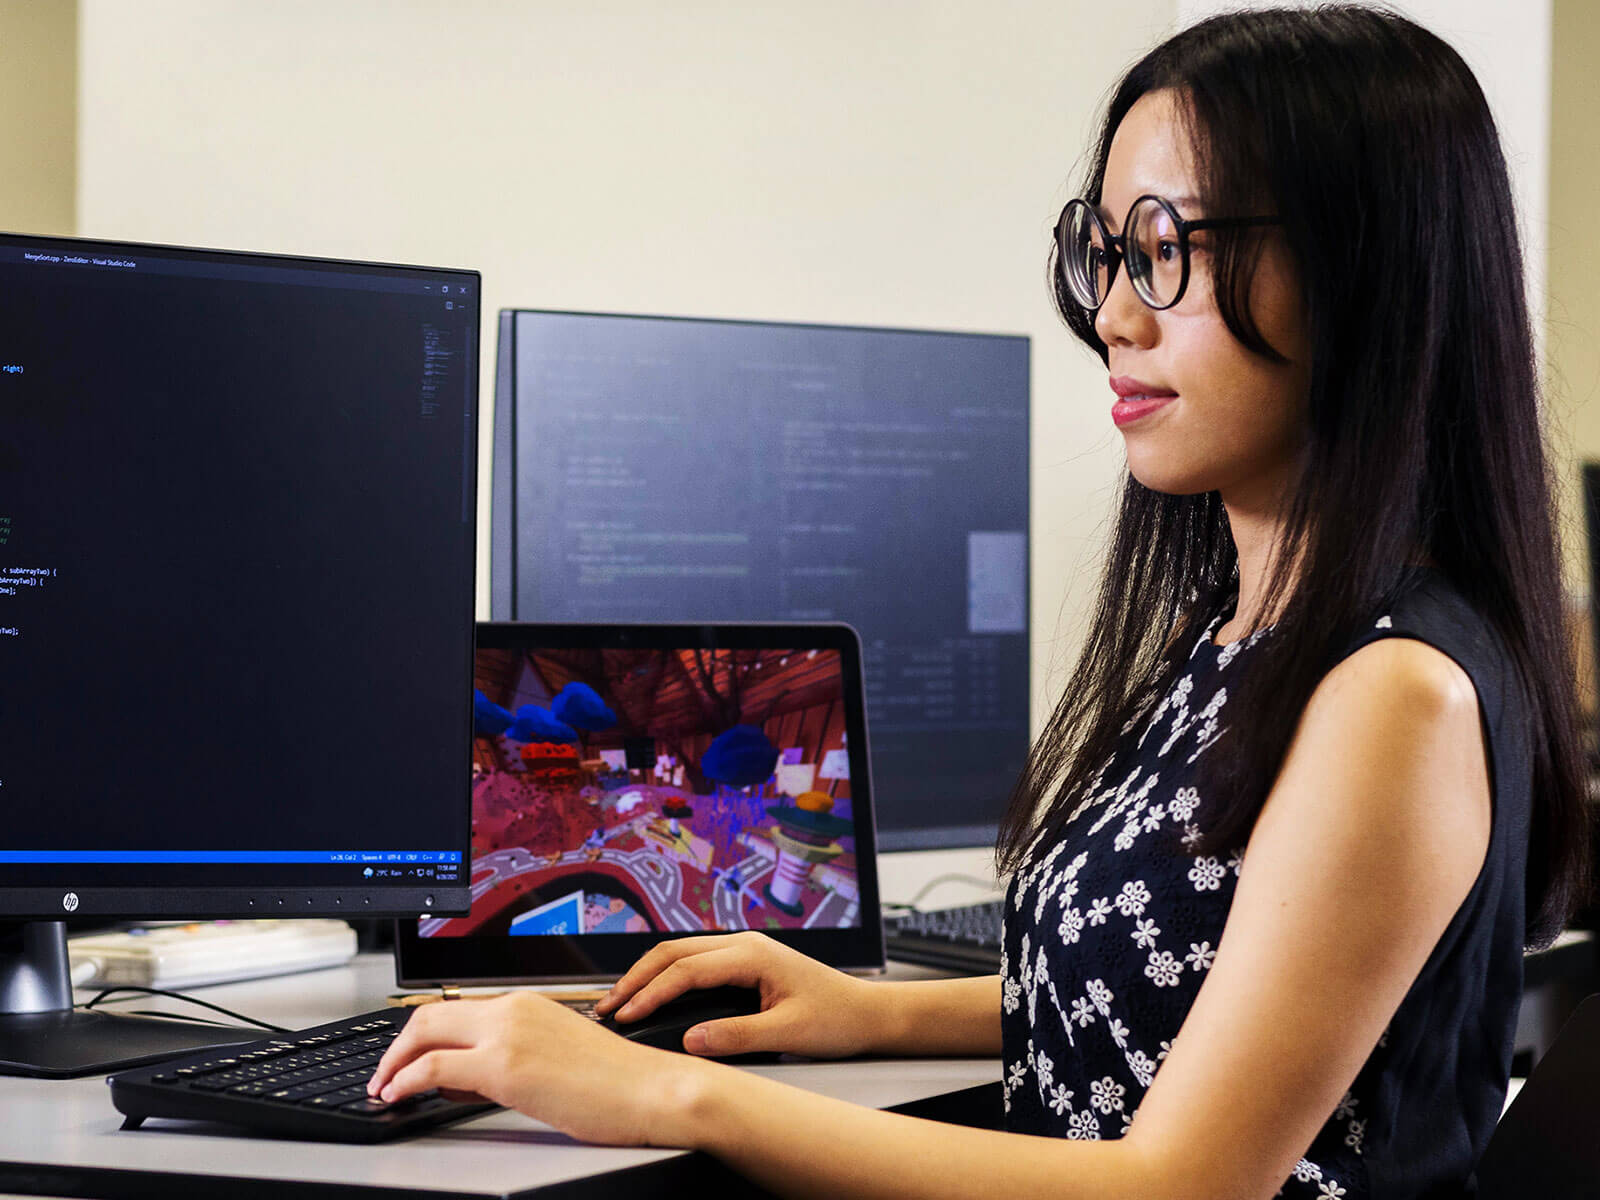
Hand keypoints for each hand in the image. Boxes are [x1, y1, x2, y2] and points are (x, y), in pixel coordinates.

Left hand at [366, 992, 710, 1145]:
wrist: (652, 1090)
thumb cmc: (617, 1083)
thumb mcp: (555, 1056)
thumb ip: (508, 1056)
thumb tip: (462, 1077)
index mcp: (527, 1003)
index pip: (455, 1007)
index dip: (419, 1033)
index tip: (403, 1057)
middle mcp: (513, 1008)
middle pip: (429, 1014)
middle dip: (395, 1045)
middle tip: (382, 1073)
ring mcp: (508, 1034)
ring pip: (424, 1034)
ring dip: (393, 1062)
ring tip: (383, 1087)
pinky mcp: (505, 1067)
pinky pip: (433, 1068)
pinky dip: (404, 1080)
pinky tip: (398, 1095)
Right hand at [595, 930, 885, 1058]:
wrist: (868, 1012)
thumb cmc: (836, 1018)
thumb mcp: (787, 1034)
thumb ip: (737, 1036)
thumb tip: (691, 1040)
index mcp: (752, 954)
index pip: (686, 970)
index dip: (650, 994)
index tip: (626, 1017)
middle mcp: (744, 944)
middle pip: (674, 952)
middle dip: (636, 979)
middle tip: (606, 1008)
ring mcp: (744, 950)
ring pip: (681, 954)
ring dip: (647, 976)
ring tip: (620, 1002)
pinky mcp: (745, 963)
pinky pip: (695, 963)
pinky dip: (666, 977)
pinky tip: (653, 996)